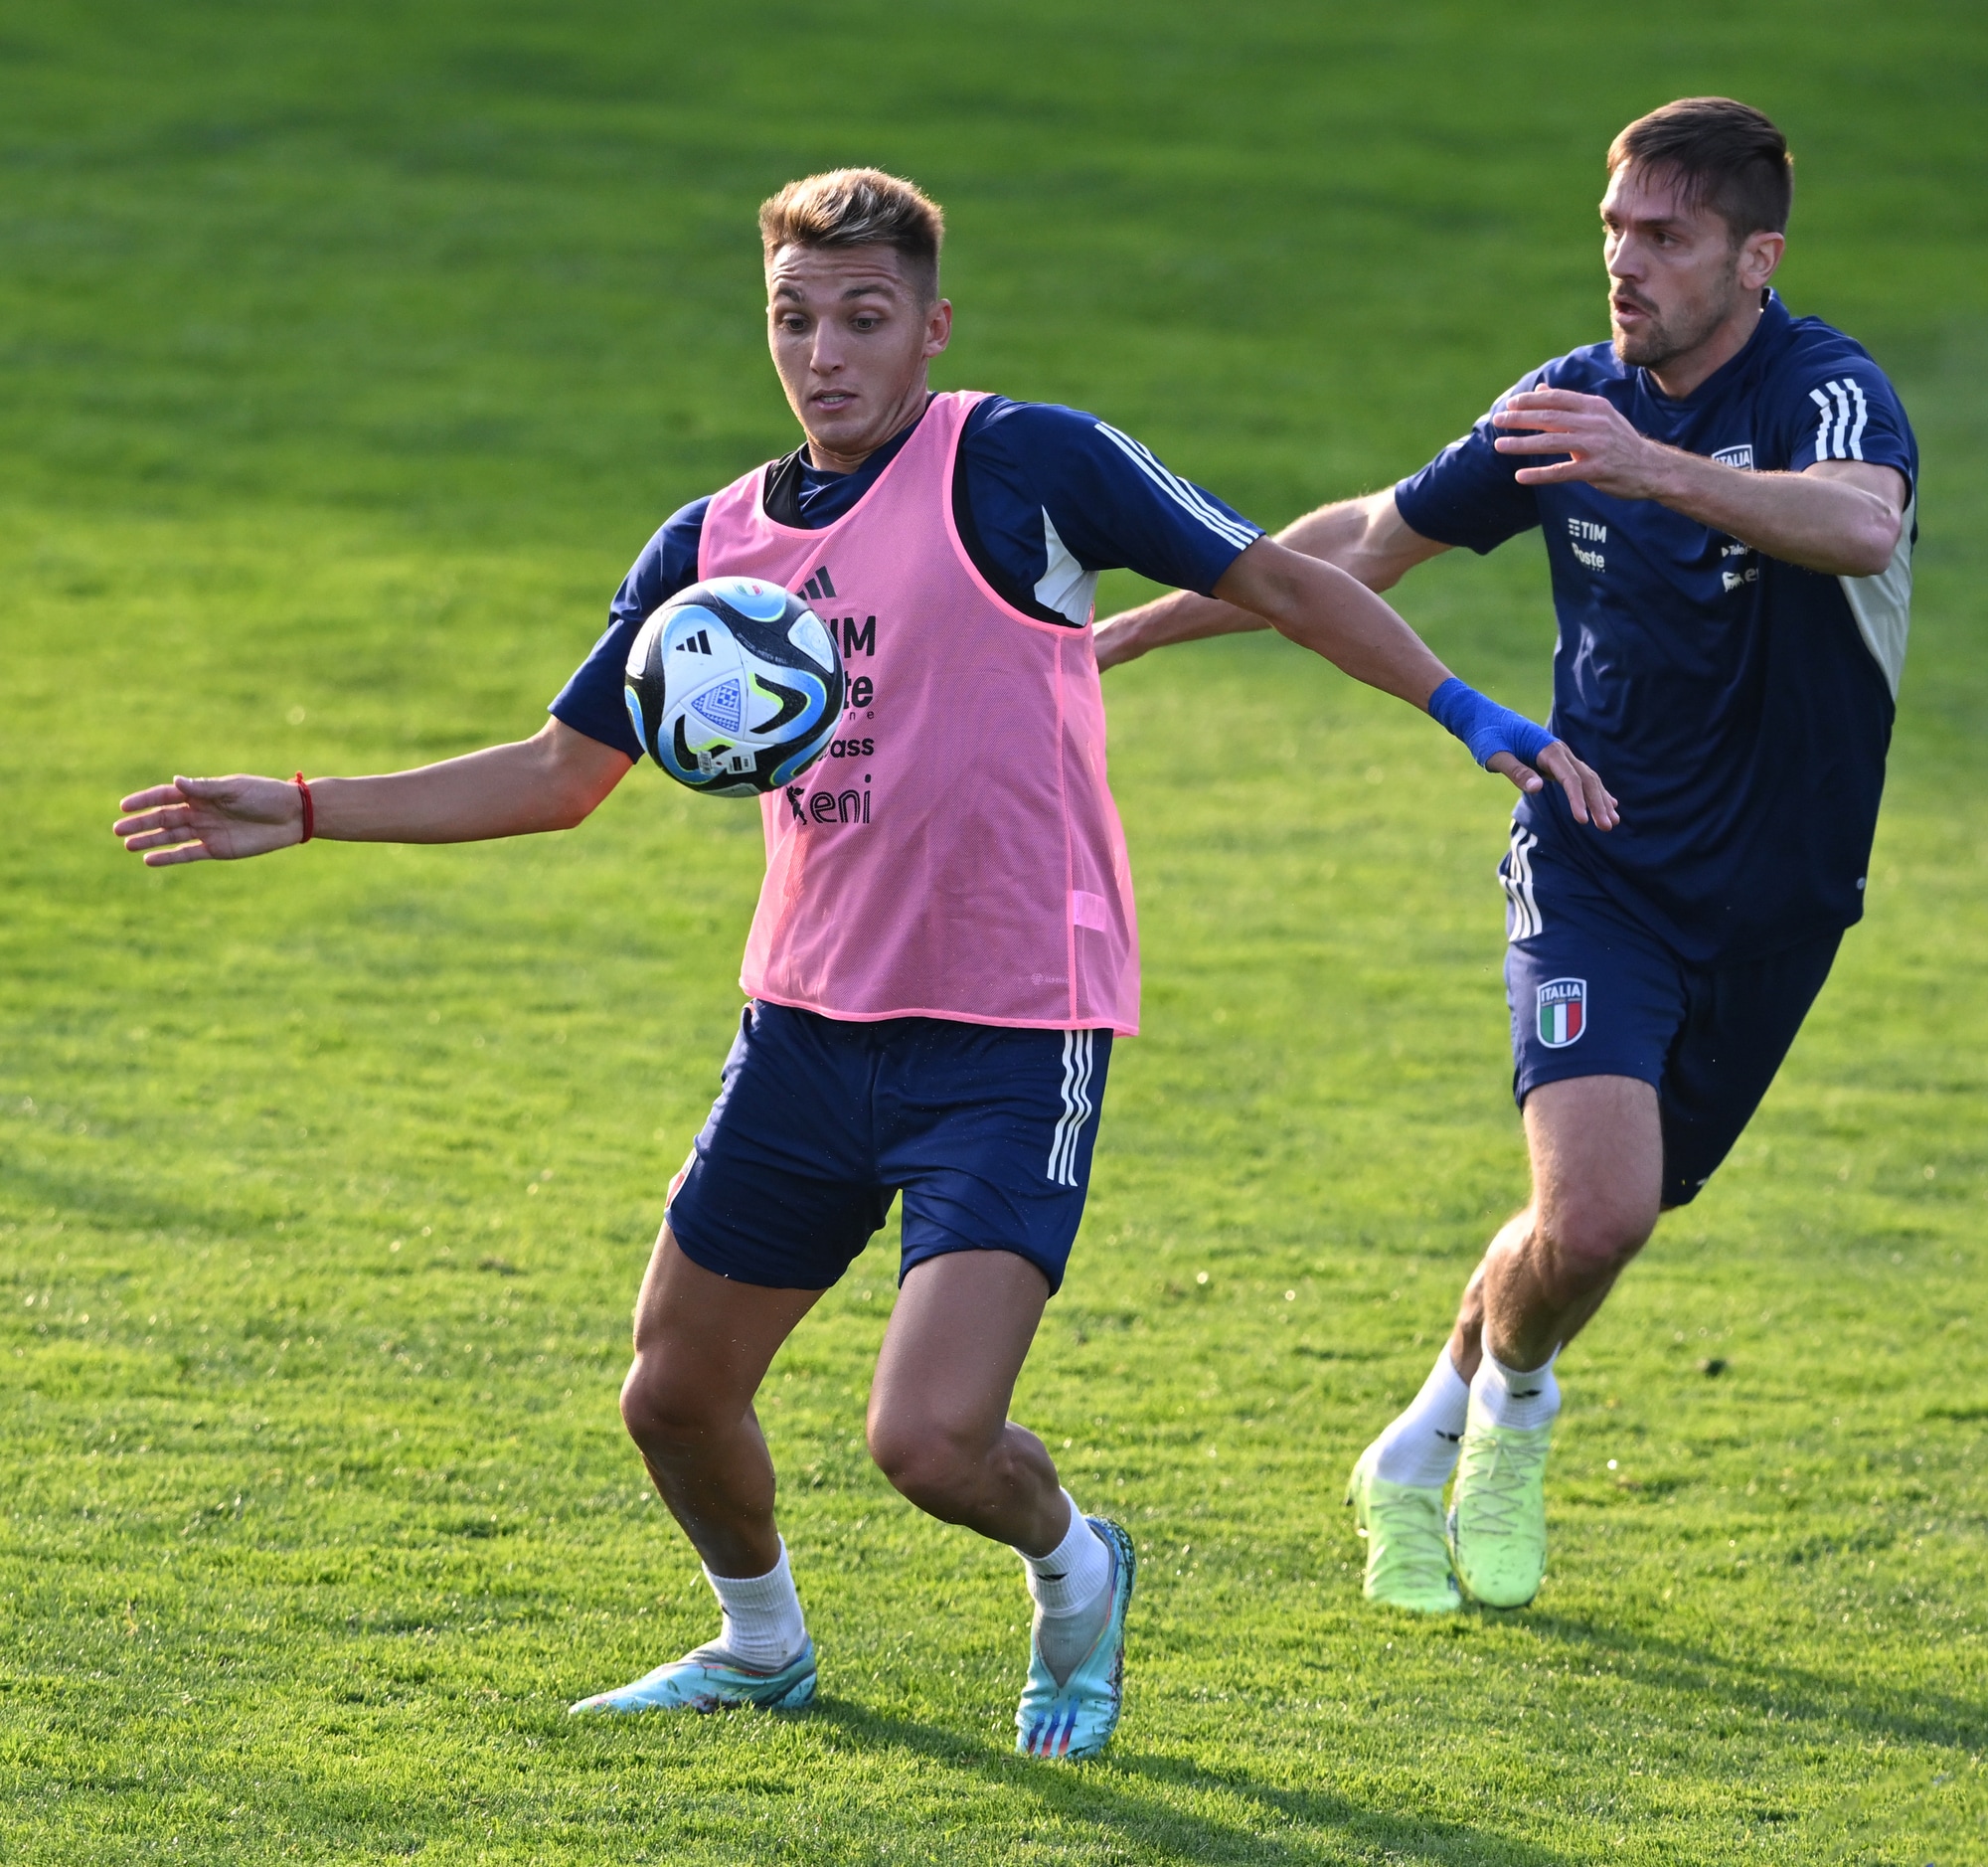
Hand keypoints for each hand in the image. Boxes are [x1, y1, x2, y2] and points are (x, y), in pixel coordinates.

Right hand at [113, 775, 304, 865]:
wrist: (292, 816)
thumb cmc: (264, 796)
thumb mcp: (235, 789)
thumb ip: (205, 789)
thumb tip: (176, 782)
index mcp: (202, 793)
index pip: (166, 795)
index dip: (144, 800)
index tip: (124, 806)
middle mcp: (200, 811)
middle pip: (163, 817)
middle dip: (141, 823)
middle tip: (117, 829)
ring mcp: (206, 831)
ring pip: (171, 836)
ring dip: (150, 841)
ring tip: (128, 845)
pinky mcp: (216, 849)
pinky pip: (187, 853)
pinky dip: (168, 857)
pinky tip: (149, 860)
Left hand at [1486, 742, 1617, 830]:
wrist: (1483, 717)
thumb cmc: (1487, 736)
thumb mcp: (1496, 755)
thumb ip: (1517, 771)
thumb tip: (1538, 788)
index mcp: (1547, 749)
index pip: (1570, 778)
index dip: (1578, 800)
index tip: (1582, 821)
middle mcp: (1559, 751)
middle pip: (1586, 779)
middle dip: (1598, 803)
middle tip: (1607, 827)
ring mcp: (1559, 756)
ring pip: (1587, 778)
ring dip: (1600, 799)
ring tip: (1612, 822)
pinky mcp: (1554, 761)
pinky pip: (1579, 777)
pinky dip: (1593, 791)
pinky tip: (1608, 803)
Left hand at [1492, 389, 1672, 497]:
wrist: (1651, 467)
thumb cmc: (1619, 441)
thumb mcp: (1598, 416)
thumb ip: (1568, 404)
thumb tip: (1540, 389)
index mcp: (1594, 407)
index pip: (1557, 399)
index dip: (1531, 400)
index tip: (1510, 403)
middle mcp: (1594, 423)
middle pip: (1549, 417)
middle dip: (1520, 419)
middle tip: (1497, 420)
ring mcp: (1595, 446)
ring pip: (1551, 442)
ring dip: (1522, 444)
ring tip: (1500, 445)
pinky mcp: (1595, 470)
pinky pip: (1561, 471)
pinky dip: (1539, 474)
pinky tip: (1520, 476)